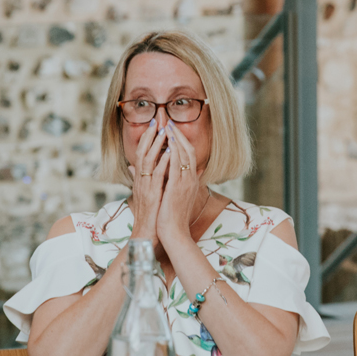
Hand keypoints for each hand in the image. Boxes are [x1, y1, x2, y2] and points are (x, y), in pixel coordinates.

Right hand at [127, 118, 168, 240]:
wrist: (147, 233)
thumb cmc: (149, 214)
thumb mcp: (144, 193)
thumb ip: (140, 178)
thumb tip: (132, 166)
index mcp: (140, 179)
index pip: (141, 154)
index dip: (147, 139)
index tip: (153, 125)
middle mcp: (140, 180)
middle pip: (142, 152)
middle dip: (150, 136)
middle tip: (157, 120)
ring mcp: (145, 187)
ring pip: (148, 161)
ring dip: (156, 145)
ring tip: (164, 131)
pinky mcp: (152, 194)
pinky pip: (157, 175)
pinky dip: (163, 162)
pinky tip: (170, 153)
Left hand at [155, 123, 205, 250]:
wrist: (174, 232)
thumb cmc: (172, 216)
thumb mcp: (173, 196)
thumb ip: (171, 182)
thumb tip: (165, 173)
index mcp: (190, 181)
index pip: (188, 156)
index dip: (181, 142)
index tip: (172, 130)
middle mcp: (190, 180)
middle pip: (188, 151)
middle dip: (178, 136)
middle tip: (170, 123)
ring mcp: (185, 183)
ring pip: (184, 156)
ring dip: (176, 140)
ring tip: (167, 127)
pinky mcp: (177, 188)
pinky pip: (177, 167)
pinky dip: (174, 154)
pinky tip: (168, 145)